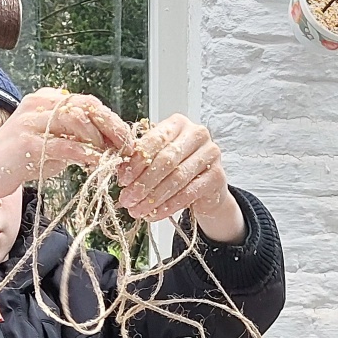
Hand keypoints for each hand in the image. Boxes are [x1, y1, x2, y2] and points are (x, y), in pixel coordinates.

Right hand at [0, 89, 132, 224]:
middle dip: (113, 127)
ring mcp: (32, 120)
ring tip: (112, 157)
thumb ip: (76, 139)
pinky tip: (97, 164)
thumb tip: (110, 144)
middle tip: (127, 148)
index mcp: (46, 99)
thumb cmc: (17, 162)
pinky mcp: (28, 142)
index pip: (88, 102)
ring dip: (101, 140)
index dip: (112, 120)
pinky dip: (86, 154)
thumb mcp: (51, 144)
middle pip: (88, 106)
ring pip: (79, 120)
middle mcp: (39, 103)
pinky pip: (66, 144)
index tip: (126, 140)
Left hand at [117, 114, 244, 241]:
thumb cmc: (177, 167)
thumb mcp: (156, 158)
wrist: (206, 185)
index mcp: (178, 123)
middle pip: (166, 160)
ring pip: (177, 178)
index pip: (155, 139)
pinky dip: (169, 206)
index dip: (137, 162)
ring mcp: (211, 154)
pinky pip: (189, 193)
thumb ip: (140, 159)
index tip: (123, 180)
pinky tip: (156, 214)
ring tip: (138, 210)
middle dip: (143, 183)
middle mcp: (197, 134)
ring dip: (154, 198)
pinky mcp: (218, 176)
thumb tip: (120, 171)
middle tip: (127, 200)